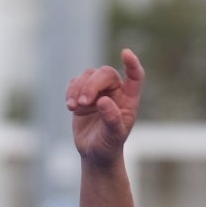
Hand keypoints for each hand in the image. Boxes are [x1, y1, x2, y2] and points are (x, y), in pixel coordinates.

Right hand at [66, 48, 144, 166]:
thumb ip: (112, 119)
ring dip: (78, 88)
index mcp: (128, 99)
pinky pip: (76, 82)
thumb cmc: (109, 145)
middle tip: (83, 103)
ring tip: (73, 106)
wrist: (94, 153)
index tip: (125, 53)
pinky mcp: (83, 94)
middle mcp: (115, 91)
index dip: (132, 64)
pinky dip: (71, 91)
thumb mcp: (114, 136)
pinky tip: (70, 106)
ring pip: (89, 75)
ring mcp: (98, 91)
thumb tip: (103, 101)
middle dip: (92, 85)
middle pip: (105, 73)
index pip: (135, 76)